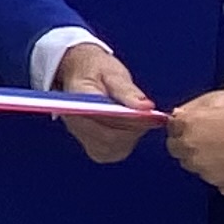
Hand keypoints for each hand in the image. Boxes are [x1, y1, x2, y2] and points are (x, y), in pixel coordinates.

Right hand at [51, 40, 162, 164]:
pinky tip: (132, 127)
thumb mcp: (112, 72)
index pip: (102, 120)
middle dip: (133, 130)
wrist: (79, 73)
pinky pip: (113, 152)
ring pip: (113, 149)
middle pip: (109, 141)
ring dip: (132, 136)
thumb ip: (127, 90)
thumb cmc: (95, 70)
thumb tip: (146, 108)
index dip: (128, 121)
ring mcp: (83, 138)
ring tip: (139, 119)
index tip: (147, 113)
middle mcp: (75, 124)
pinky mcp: (93, 146)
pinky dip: (128, 141)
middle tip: (149, 115)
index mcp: (76, 102)